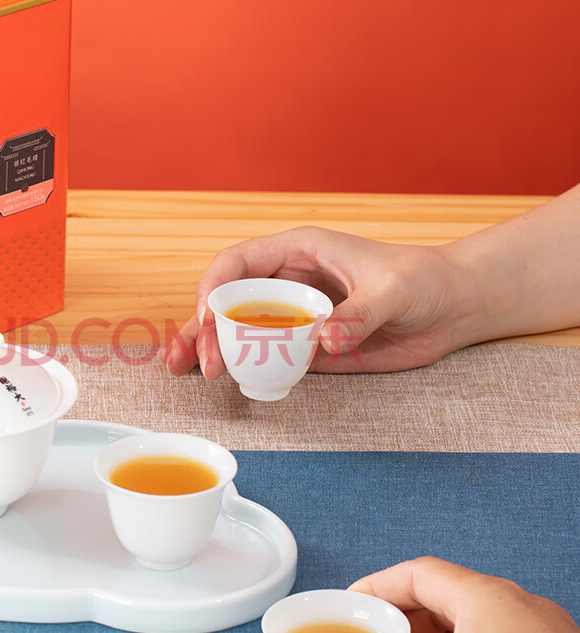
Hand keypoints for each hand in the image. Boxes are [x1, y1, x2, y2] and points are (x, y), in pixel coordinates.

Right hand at [160, 227, 471, 375]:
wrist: (449, 307)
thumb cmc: (422, 280)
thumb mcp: (394, 290)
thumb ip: (359, 313)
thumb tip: (323, 341)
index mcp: (298, 251)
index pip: (238, 262)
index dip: (214, 288)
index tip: (208, 320)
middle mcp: (287, 282)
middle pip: (227, 299)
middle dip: (202, 327)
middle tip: (202, 363)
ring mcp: (293, 316)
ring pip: (236, 328)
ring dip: (208, 347)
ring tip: (184, 370)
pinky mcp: (305, 345)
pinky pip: (264, 354)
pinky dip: (240, 367)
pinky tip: (222, 380)